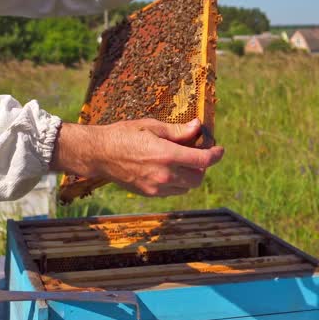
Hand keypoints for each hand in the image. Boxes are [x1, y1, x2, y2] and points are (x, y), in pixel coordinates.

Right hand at [51, 118, 224, 196]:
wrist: (99, 153)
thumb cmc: (124, 135)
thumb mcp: (151, 126)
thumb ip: (177, 131)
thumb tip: (197, 127)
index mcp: (167, 155)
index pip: (203, 160)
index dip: (216, 155)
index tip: (219, 150)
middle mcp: (165, 175)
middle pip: (198, 178)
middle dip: (202, 167)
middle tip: (197, 155)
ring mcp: (156, 187)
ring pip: (186, 187)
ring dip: (189, 176)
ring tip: (181, 162)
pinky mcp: (148, 193)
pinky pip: (172, 191)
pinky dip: (176, 182)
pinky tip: (167, 170)